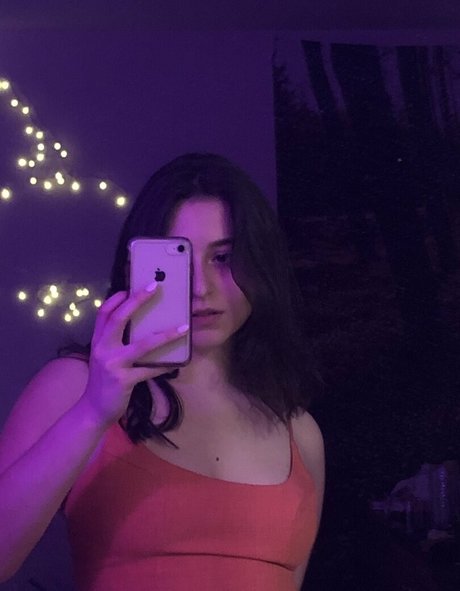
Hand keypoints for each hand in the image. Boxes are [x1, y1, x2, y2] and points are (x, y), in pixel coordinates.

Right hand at [80, 285, 188, 427]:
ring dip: (166, 336)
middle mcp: (102, 349)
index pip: (104, 313)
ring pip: (143, 345)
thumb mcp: (103, 358)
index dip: (116, 298)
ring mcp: (112, 364)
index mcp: (98, 341)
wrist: (93, 410)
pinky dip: (165, 366)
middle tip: (155, 286)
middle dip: (137, 300)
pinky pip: (150, 370)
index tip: (131, 287)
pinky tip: (178, 362)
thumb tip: (140, 329)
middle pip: (119, 318)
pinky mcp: (124, 380)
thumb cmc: (103, 381)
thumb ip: (114, 343)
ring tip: (184, 328)